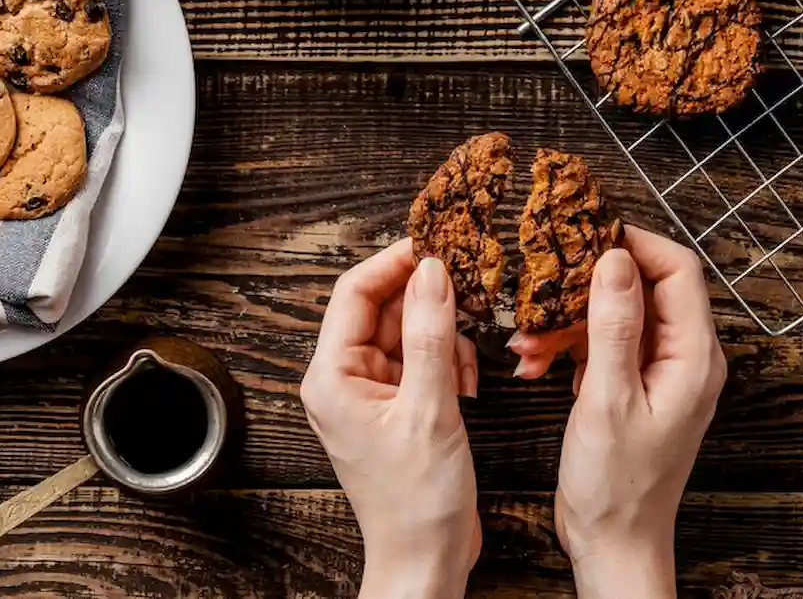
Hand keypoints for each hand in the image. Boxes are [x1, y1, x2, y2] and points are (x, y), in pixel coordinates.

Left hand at [302, 239, 480, 598]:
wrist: (426, 559)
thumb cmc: (417, 500)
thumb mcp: (430, 409)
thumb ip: (431, 335)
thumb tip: (433, 272)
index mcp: (331, 375)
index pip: (355, 292)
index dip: (395, 262)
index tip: (436, 244)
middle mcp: (344, 378)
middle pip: (384, 308)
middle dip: (429, 302)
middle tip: (471, 290)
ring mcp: (371, 392)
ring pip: (409, 332)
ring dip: (444, 338)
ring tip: (467, 367)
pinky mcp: (397, 406)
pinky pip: (422, 360)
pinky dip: (448, 362)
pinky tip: (467, 387)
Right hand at [509, 226, 724, 598]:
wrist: (614, 543)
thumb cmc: (618, 486)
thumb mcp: (608, 399)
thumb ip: (614, 326)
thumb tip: (615, 259)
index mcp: (693, 357)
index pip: (677, 270)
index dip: (634, 244)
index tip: (586, 235)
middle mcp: (684, 357)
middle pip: (643, 287)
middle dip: (587, 284)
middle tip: (544, 282)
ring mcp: (659, 371)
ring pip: (616, 315)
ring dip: (568, 321)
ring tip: (527, 339)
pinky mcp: (632, 385)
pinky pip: (602, 344)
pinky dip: (567, 347)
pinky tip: (533, 359)